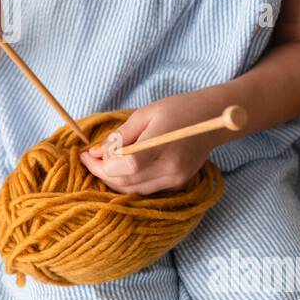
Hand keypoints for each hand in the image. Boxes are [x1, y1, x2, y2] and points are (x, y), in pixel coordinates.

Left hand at [79, 92, 218, 194]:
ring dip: (114, 180)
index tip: (87, 154)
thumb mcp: (144, 114)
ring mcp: (176, 180)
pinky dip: (130, 182)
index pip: (125, 166)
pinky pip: (146, 190)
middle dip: (102, 173)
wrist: (212, 119)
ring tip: (103, 163)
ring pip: (134, 190)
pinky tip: (122, 169)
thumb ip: (120, 136)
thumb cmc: (177, 109)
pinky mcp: (178, 184)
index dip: (102, 164)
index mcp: (162, 146)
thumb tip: (96, 152)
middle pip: (126, 182)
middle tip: (90, 159)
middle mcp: (170, 168)